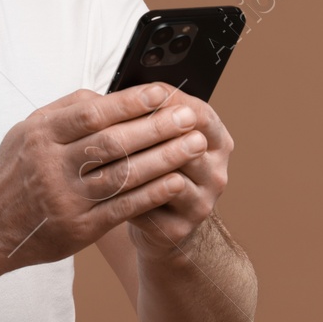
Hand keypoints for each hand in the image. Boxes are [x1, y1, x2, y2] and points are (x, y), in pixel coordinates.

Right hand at [0, 85, 216, 271]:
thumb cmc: (13, 173)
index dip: (130, 102)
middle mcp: (51, 166)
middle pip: (113, 143)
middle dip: (157, 128)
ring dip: (165, 159)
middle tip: (190, 116)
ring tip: (195, 145)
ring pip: (123, 175)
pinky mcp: (78, 229)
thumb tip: (110, 94)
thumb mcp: (26, 132)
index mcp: (39, 135)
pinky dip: (153, 194)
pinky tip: (177, 181)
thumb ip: (65, 111)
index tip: (162, 92)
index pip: (91, 113)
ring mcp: (65, 199)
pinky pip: (123, 208)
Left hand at [122, 83, 233, 253]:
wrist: (160, 219)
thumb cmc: (154, 164)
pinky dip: (126, 195)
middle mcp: (216, 173)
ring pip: (168, 178)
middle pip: (186, 146)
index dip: (169, 103)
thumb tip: (125, 92)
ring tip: (105, 154)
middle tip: (113, 123)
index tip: (138, 93)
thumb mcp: (161, 136)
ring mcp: (202, 203)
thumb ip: (153, 114)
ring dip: (136, 165)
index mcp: (216, 142)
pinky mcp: (179, 229)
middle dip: (149, 133)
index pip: (200, 115)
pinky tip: (106, 186)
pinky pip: (149, 207)